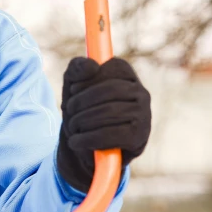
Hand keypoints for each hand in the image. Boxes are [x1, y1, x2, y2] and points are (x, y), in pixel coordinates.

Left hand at [56, 57, 150, 191]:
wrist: (87, 145)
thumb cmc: (82, 109)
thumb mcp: (72, 84)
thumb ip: (77, 68)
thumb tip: (92, 66)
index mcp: (127, 75)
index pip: (112, 68)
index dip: (88, 78)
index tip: (73, 89)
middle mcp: (141, 92)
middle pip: (110, 90)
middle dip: (82, 101)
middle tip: (67, 110)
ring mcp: (144, 115)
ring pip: (110, 112)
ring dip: (82, 120)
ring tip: (72, 126)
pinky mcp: (139, 137)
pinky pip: (113, 135)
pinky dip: (88, 138)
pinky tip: (76, 141)